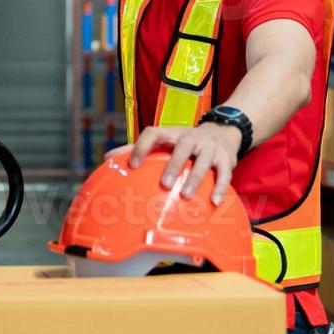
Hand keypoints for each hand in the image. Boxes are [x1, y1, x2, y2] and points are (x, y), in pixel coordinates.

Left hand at [119, 123, 241, 204]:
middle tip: (164, 184)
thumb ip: (137, 148)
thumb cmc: (184, 142)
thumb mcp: (164, 141)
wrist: (222, 132)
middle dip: (173, 165)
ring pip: (204, 161)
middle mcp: (191, 137)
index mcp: (172, 133)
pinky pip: (224, 173)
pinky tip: (214, 201)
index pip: (153, 133)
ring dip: (196, 178)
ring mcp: (209, 147)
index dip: (141, 147)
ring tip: (186, 196)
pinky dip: (220, 187)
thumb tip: (107, 157)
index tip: (132, 165)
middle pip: (182, 147)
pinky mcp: (226, 158)